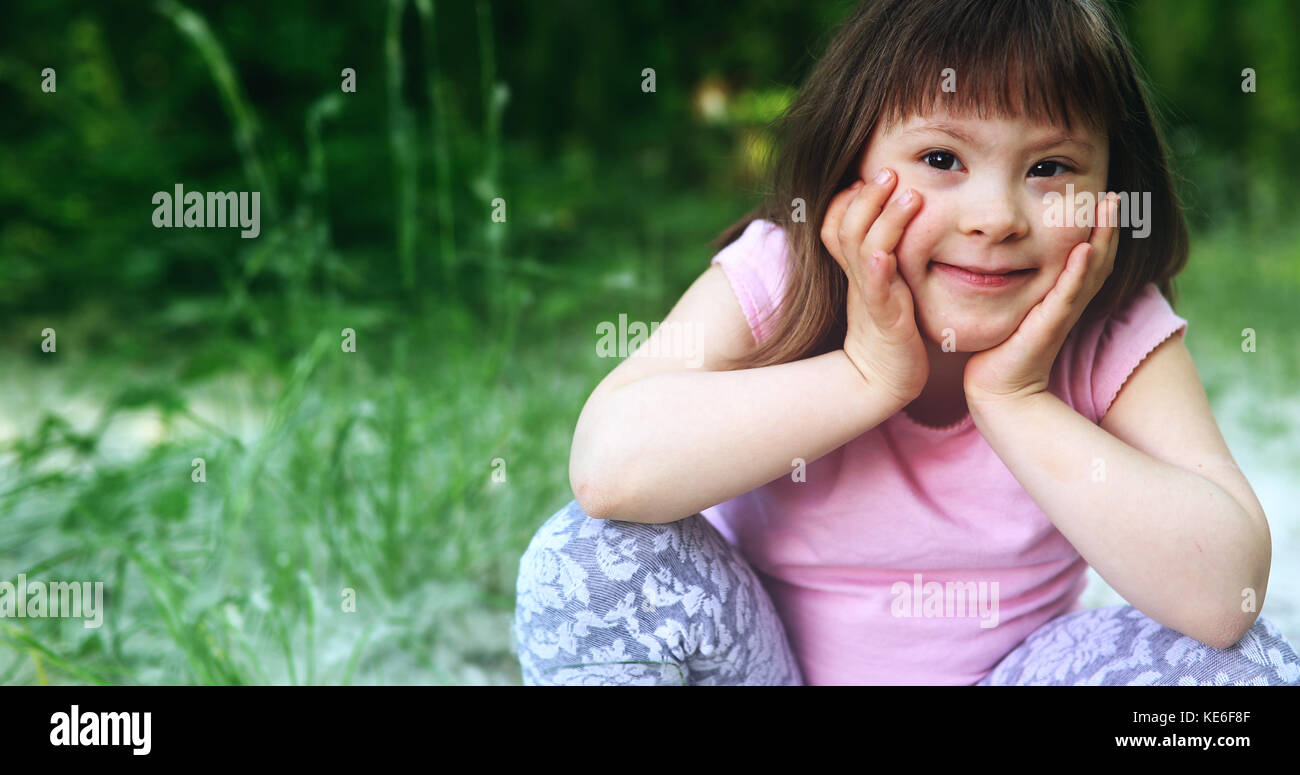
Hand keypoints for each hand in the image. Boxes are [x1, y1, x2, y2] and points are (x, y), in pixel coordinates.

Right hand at [820, 168, 928, 404]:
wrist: (884, 378)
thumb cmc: (891, 328)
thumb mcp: (883, 282)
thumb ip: (884, 250)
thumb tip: (900, 212)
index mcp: (858, 266)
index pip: (836, 224)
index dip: (846, 200)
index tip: (865, 176)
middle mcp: (859, 277)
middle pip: (846, 229)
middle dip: (866, 198)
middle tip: (889, 171)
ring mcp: (871, 298)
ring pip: (864, 252)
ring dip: (884, 222)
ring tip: (910, 196)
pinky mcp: (887, 321)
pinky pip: (877, 292)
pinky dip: (878, 271)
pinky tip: (885, 255)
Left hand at [964, 192, 1120, 407]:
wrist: (999, 390)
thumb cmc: (1003, 349)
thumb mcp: (1015, 307)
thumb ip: (1019, 284)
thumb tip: (1004, 253)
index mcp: (1063, 295)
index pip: (1088, 256)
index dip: (1099, 228)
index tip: (1101, 197)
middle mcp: (1069, 302)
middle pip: (1099, 258)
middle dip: (1108, 225)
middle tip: (1115, 195)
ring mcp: (1062, 313)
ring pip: (1090, 270)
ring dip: (1102, 238)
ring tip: (1109, 207)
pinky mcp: (1048, 327)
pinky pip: (1067, 295)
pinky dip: (1077, 272)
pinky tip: (1083, 249)